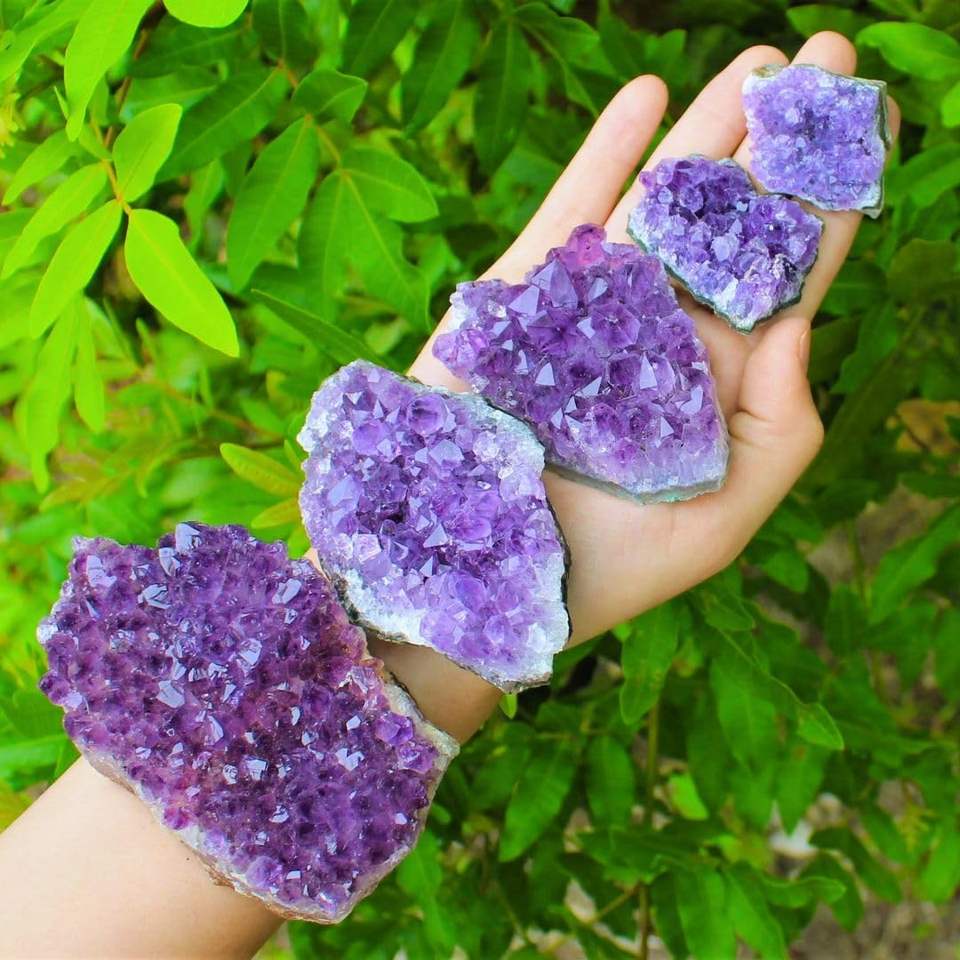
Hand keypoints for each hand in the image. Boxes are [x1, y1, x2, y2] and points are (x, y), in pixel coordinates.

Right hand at [385, 32, 899, 738]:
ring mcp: (588, 316)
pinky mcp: (519, 308)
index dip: (830, 204)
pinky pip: (566, 217)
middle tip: (826, 63)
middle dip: (778, 146)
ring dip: (705, 133)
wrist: (478, 586)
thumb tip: (798, 325)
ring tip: (758, 62)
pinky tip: (645, 96)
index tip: (869, 126)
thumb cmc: (600, 574)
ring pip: (657, 206)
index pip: (784, 281)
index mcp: (714, 388)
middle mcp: (658, 339)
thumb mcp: (716, 528)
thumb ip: (779, 434)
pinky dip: (603, 157)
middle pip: (729, 227)